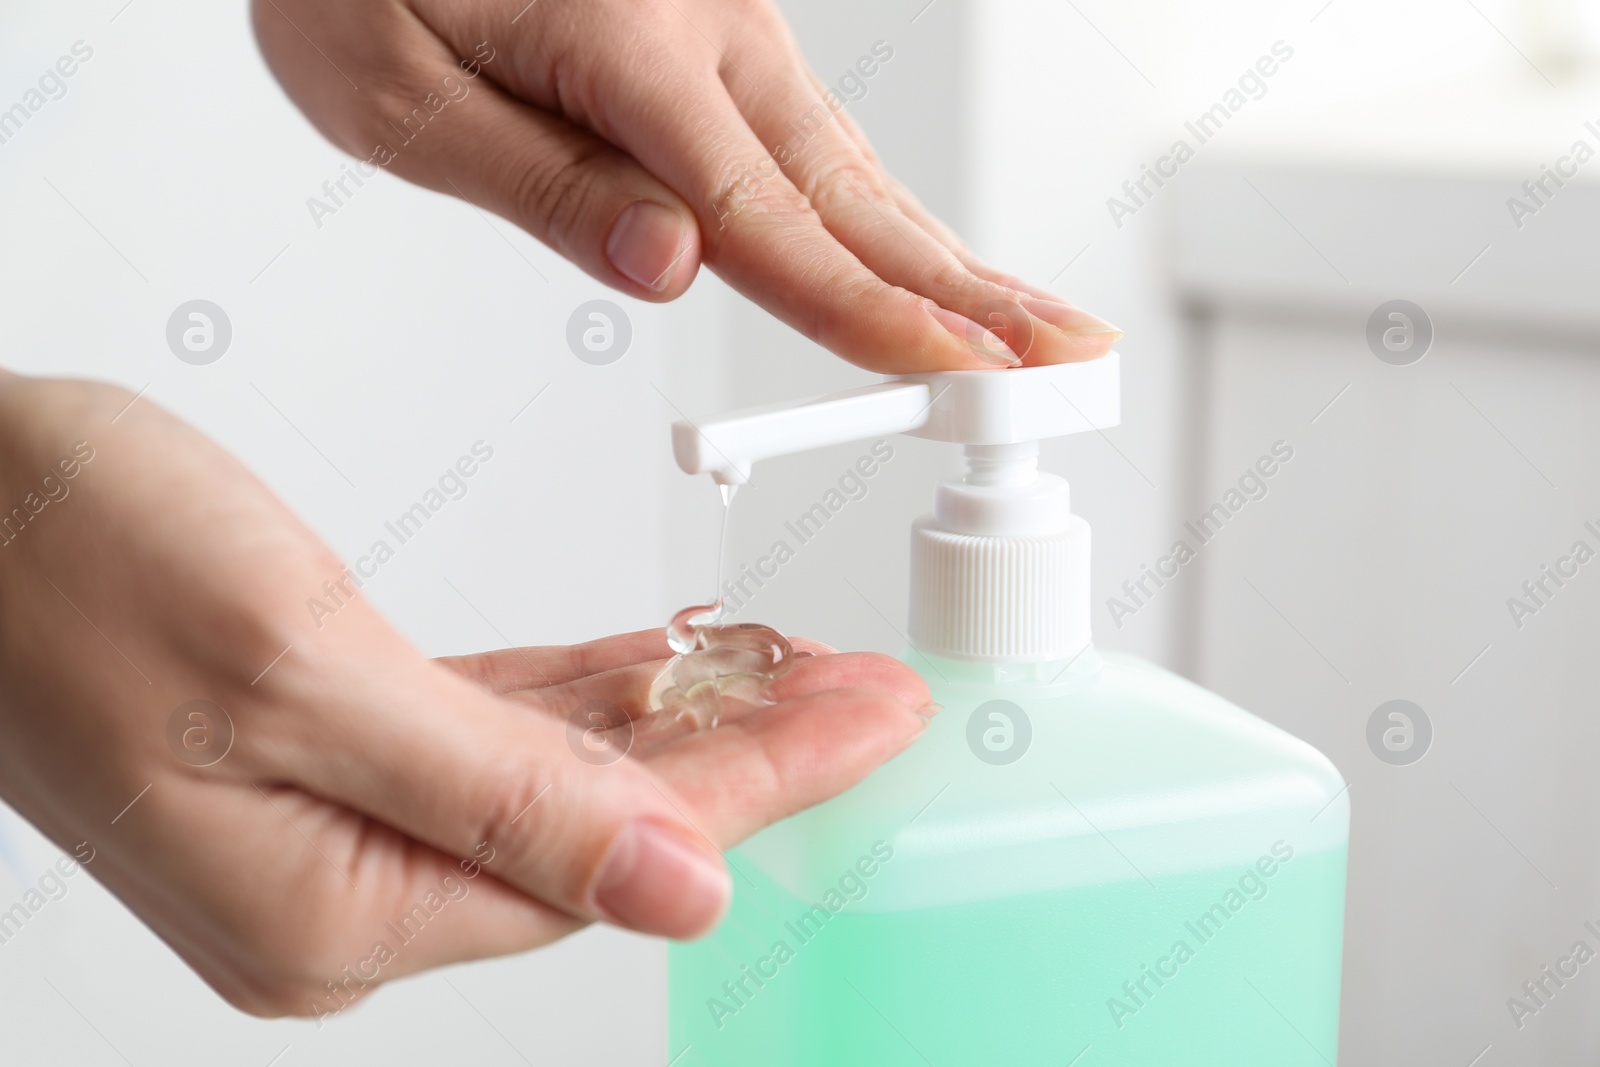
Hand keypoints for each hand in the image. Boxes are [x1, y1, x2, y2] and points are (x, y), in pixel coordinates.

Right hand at [0, 372, 930, 1015]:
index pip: (612, 858)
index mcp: (335, 910)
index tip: (870, 726)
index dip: (760, 785)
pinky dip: (591, 697)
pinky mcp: (329, 751)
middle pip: (605, 825)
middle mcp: (343, 892)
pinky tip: (669, 660)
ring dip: (684, 718)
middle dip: (751, 750)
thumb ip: (502, 795)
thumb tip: (677, 891)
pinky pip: (497, 735)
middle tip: (871, 690)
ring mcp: (336, 824)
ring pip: (563, 778)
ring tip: (803, 668)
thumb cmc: (62, 565)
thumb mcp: (299, 672)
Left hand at [251, 0, 1121, 371]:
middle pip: (854, 194)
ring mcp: (729, 30)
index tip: (956, 375)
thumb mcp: (397, 94)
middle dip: (968, 292)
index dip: (867, 312)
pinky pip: (822, 142)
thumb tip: (673, 267)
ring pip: (855, 169)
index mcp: (627, 53)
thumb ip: (542, 184)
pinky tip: (929, 260)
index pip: (770, 220)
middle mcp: (707, 35)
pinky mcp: (723, 37)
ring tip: (1032, 325)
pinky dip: (887, 214)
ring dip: (950, 257)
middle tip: (1067, 356)